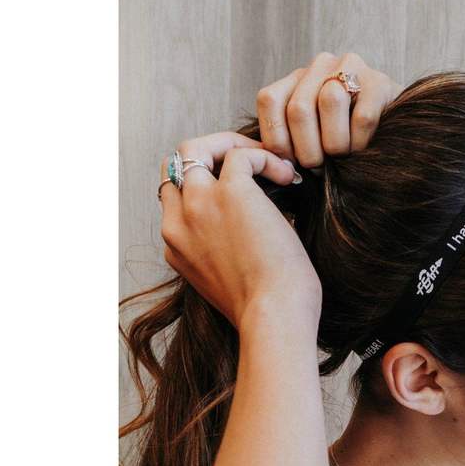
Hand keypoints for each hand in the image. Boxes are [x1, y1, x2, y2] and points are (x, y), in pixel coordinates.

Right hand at [158, 132, 320, 330]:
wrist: (273, 318)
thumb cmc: (267, 310)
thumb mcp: (230, 282)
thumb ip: (225, 253)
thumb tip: (257, 227)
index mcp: (176, 248)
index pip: (176, 198)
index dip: (206, 186)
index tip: (243, 192)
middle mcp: (179, 224)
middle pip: (176, 166)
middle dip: (211, 156)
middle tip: (252, 166)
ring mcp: (200, 206)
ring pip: (195, 148)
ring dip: (233, 146)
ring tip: (269, 161)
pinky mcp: (231, 193)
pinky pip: (240, 155)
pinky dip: (266, 158)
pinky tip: (288, 177)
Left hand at [256, 51, 402, 169]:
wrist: (394, 131)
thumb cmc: (345, 140)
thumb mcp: (311, 139)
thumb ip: (288, 146)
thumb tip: (275, 165)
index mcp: (297, 79)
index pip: (270, 101)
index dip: (277, 139)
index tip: (291, 165)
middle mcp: (321, 65)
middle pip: (300, 108)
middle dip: (308, 150)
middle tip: (320, 168)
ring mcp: (352, 67)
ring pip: (330, 102)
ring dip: (335, 144)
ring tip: (343, 158)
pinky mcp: (380, 82)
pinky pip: (363, 117)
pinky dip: (360, 143)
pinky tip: (363, 150)